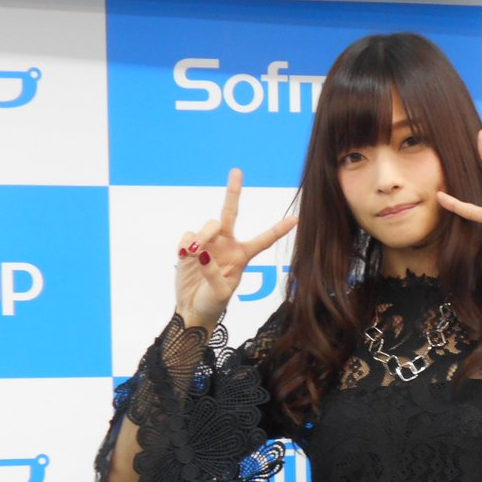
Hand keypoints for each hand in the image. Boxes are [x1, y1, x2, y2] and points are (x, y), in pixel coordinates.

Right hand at [175, 168, 297, 325]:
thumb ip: (213, 272)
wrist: (192, 309)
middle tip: (237, 172)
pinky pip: (188, 235)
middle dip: (234, 192)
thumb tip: (203, 253)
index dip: (279, 229)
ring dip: (203, 235)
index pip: (264, 240)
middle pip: (231, 213)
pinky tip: (185, 256)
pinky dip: (186, 244)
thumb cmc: (212, 303)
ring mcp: (208, 244)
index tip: (296, 219)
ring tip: (195, 253)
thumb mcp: (220, 293)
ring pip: (208, 225)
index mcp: (242, 256)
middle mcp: (227, 245)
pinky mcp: (190, 247)